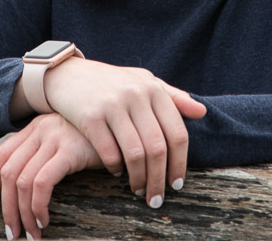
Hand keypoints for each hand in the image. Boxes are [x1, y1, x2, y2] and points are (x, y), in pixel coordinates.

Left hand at [0, 113, 102, 240]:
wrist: (127, 126)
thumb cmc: (98, 141)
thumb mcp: (66, 143)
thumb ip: (46, 155)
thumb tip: (23, 191)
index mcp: (35, 128)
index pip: (0, 156)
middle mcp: (40, 129)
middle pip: (8, 171)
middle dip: (6, 207)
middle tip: (12, 232)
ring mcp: (54, 137)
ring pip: (22, 180)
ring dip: (23, 213)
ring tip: (31, 233)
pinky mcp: (70, 149)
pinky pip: (42, 182)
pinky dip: (38, 205)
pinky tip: (44, 220)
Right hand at [41, 58, 206, 207]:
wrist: (70, 74)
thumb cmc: (113, 82)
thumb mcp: (144, 82)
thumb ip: (173, 97)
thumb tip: (202, 112)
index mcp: (154, 89)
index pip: (177, 133)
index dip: (180, 163)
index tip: (177, 184)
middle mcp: (136, 96)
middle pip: (157, 149)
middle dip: (159, 180)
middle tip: (156, 199)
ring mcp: (112, 105)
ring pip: (135, 154)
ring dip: (139, 179)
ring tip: (139, 191)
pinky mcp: (89, 116)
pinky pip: (109, 152)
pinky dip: (115, 168)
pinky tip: (117, 172)